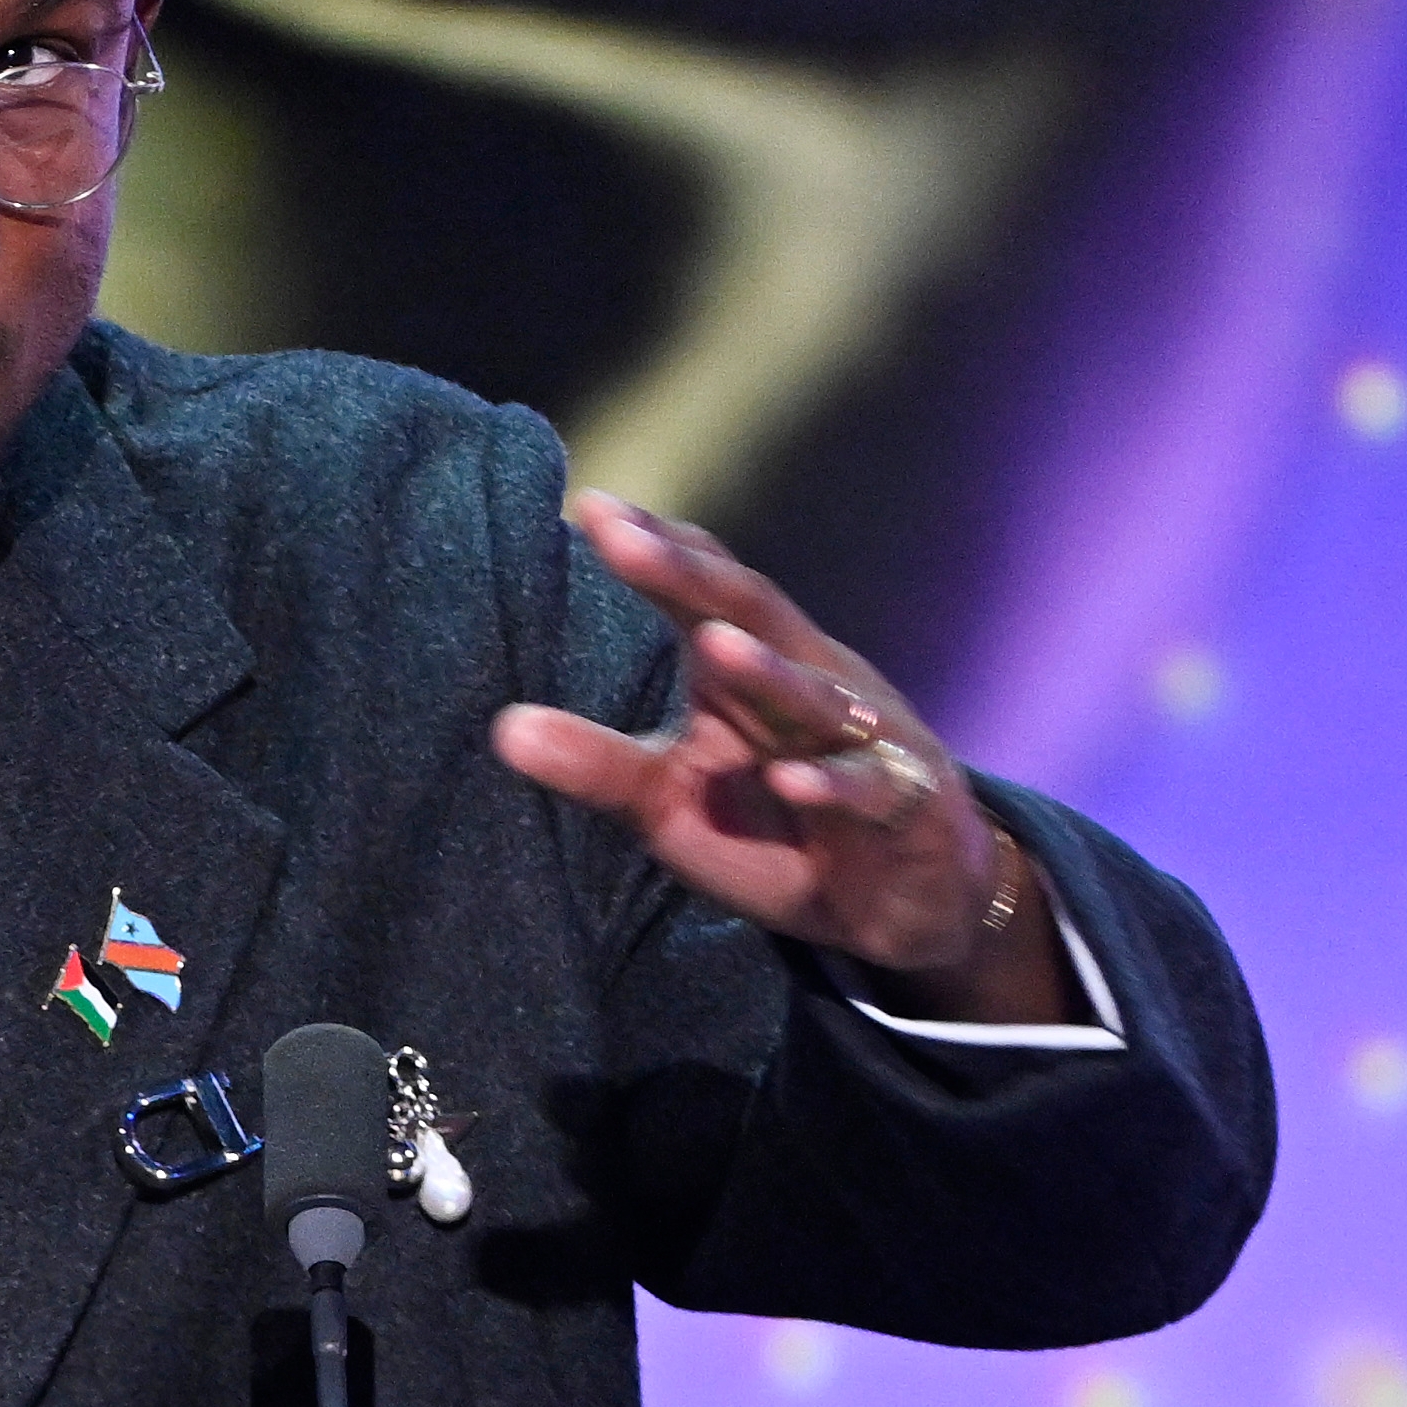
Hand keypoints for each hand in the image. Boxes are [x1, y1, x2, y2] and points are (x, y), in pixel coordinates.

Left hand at [488, 492, 1068, 1017]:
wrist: (899, 899)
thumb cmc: (773, 826)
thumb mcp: (672, 800)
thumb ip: (598, 763)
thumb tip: (502, 728)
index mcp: (751, 667)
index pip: (702, 593)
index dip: (655, 551)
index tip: (592, 507)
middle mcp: (810, 681)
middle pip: (753, 614)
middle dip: (693, 578)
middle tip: (628, 541)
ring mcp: (863, 739)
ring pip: (813, 696)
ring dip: (767, 672)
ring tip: (713, 645)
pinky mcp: (904, 803)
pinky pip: (868, 788)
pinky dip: (831, 785)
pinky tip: (788, 782)